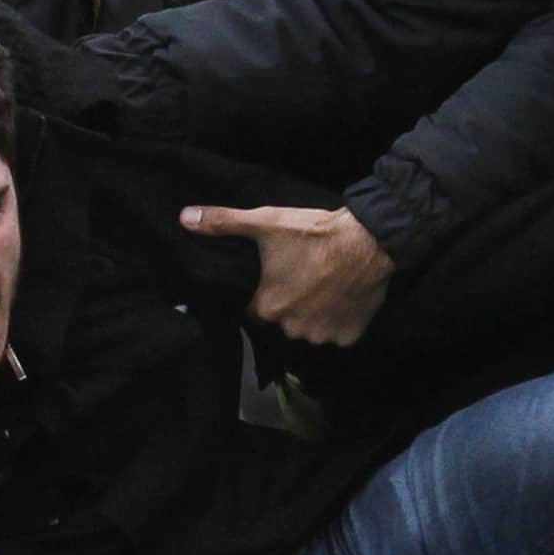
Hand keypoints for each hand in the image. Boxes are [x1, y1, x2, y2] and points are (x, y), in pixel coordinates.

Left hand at [181, 204, 394, 345]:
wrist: (369, 240)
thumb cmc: (313, 233)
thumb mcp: (265, 222)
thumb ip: (223, 223)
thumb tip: (185, 218)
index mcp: (267, 308)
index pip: (254, 310)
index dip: (263, 294)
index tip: (274, 277)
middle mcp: (291, 329)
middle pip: (283, 321)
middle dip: (289, 305)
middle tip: (302, 277)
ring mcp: (322, 335)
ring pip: (311, 329)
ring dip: (314, 314)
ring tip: (324, 286)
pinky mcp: (349, 336)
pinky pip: (338, 333)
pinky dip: (340, 320)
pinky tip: (342, 297)